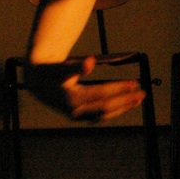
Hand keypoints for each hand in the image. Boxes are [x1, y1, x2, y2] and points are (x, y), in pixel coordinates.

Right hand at [25, 57, 145, 121]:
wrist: (36, 82)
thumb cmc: (51, 71)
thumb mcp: (61, 67)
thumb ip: (76, 66)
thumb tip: (90, 62)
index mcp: (71, 98)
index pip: (101, 94)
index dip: (119, 89)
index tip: (134, 83)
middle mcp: (75, 111)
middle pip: (106, 107)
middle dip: (125, 101)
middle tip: (143, 93)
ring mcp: (77, 115)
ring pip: (104, 114)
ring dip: (122, 107)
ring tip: (138, 99)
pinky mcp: (78, 116)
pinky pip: (99, 115)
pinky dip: (113, 110)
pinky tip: (124, 104)